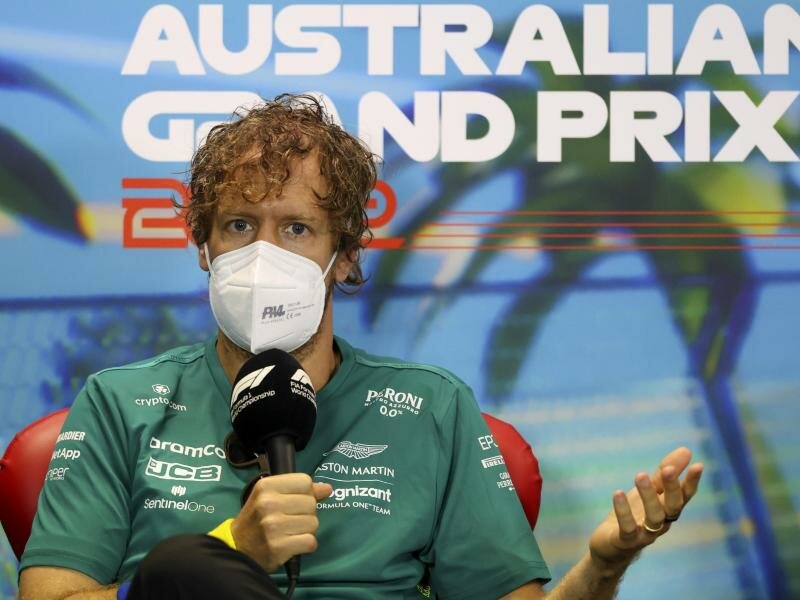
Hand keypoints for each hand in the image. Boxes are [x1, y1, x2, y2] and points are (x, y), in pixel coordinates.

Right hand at [230, 473, 332, 571]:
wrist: (236, 548)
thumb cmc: (256, 519)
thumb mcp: (271, 497)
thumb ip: (299, 490)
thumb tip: (328, 488)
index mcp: (266, 486)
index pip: (305, 481)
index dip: (305, 493)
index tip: (294, 502)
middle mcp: (269, 503)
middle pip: (311, 503)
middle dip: (306, 513)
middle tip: (289, 520)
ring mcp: (273, 526)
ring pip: (314, 523)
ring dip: (306, 530)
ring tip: (289, 532)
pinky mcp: (279, 547)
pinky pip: (311, 542)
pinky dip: (306, 545)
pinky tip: (293, 544)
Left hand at [588, 447, 702, 569]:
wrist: (610, 546)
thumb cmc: (634, 515)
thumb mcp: (649, 491)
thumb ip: (664, 474)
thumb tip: (687, 450)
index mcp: (667, 509)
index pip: (685, 496)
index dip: (692, 482)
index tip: (699, 465)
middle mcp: (661, 523)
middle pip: (673, 507)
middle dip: (672, 488)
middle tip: (667, 469)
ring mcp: (644, 534)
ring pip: (653, 517)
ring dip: (648, 496)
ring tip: (640, 475)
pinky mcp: (625, 541)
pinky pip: (628, 528)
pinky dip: (623, 511)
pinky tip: (618, 493)